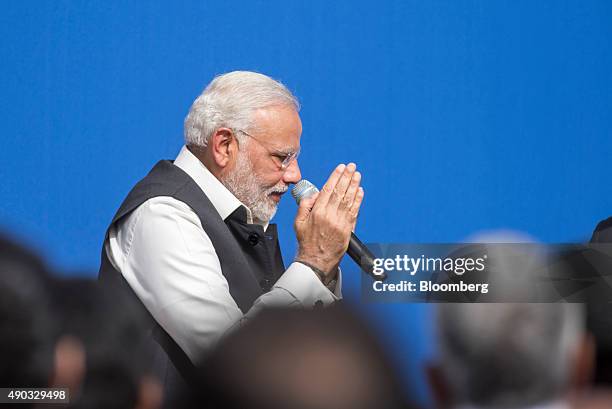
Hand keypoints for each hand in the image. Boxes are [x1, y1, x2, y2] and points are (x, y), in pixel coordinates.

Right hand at [294, 163, 363, 281]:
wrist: (316, 260)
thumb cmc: (307, 242)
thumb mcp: (298, 223)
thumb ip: (305, 206)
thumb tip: (314, 194)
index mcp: (317, 213)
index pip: (328, 190)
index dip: (335, 177)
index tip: (340, 168)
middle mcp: (330, 216)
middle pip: (340, 192)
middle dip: (346, 177)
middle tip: (352, 167)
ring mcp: (340, 223)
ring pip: (349, 200)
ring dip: (354, 186)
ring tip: (357, 175)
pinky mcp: (348, 229)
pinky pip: (354, 211)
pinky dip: (358, 200)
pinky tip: (360, 191)